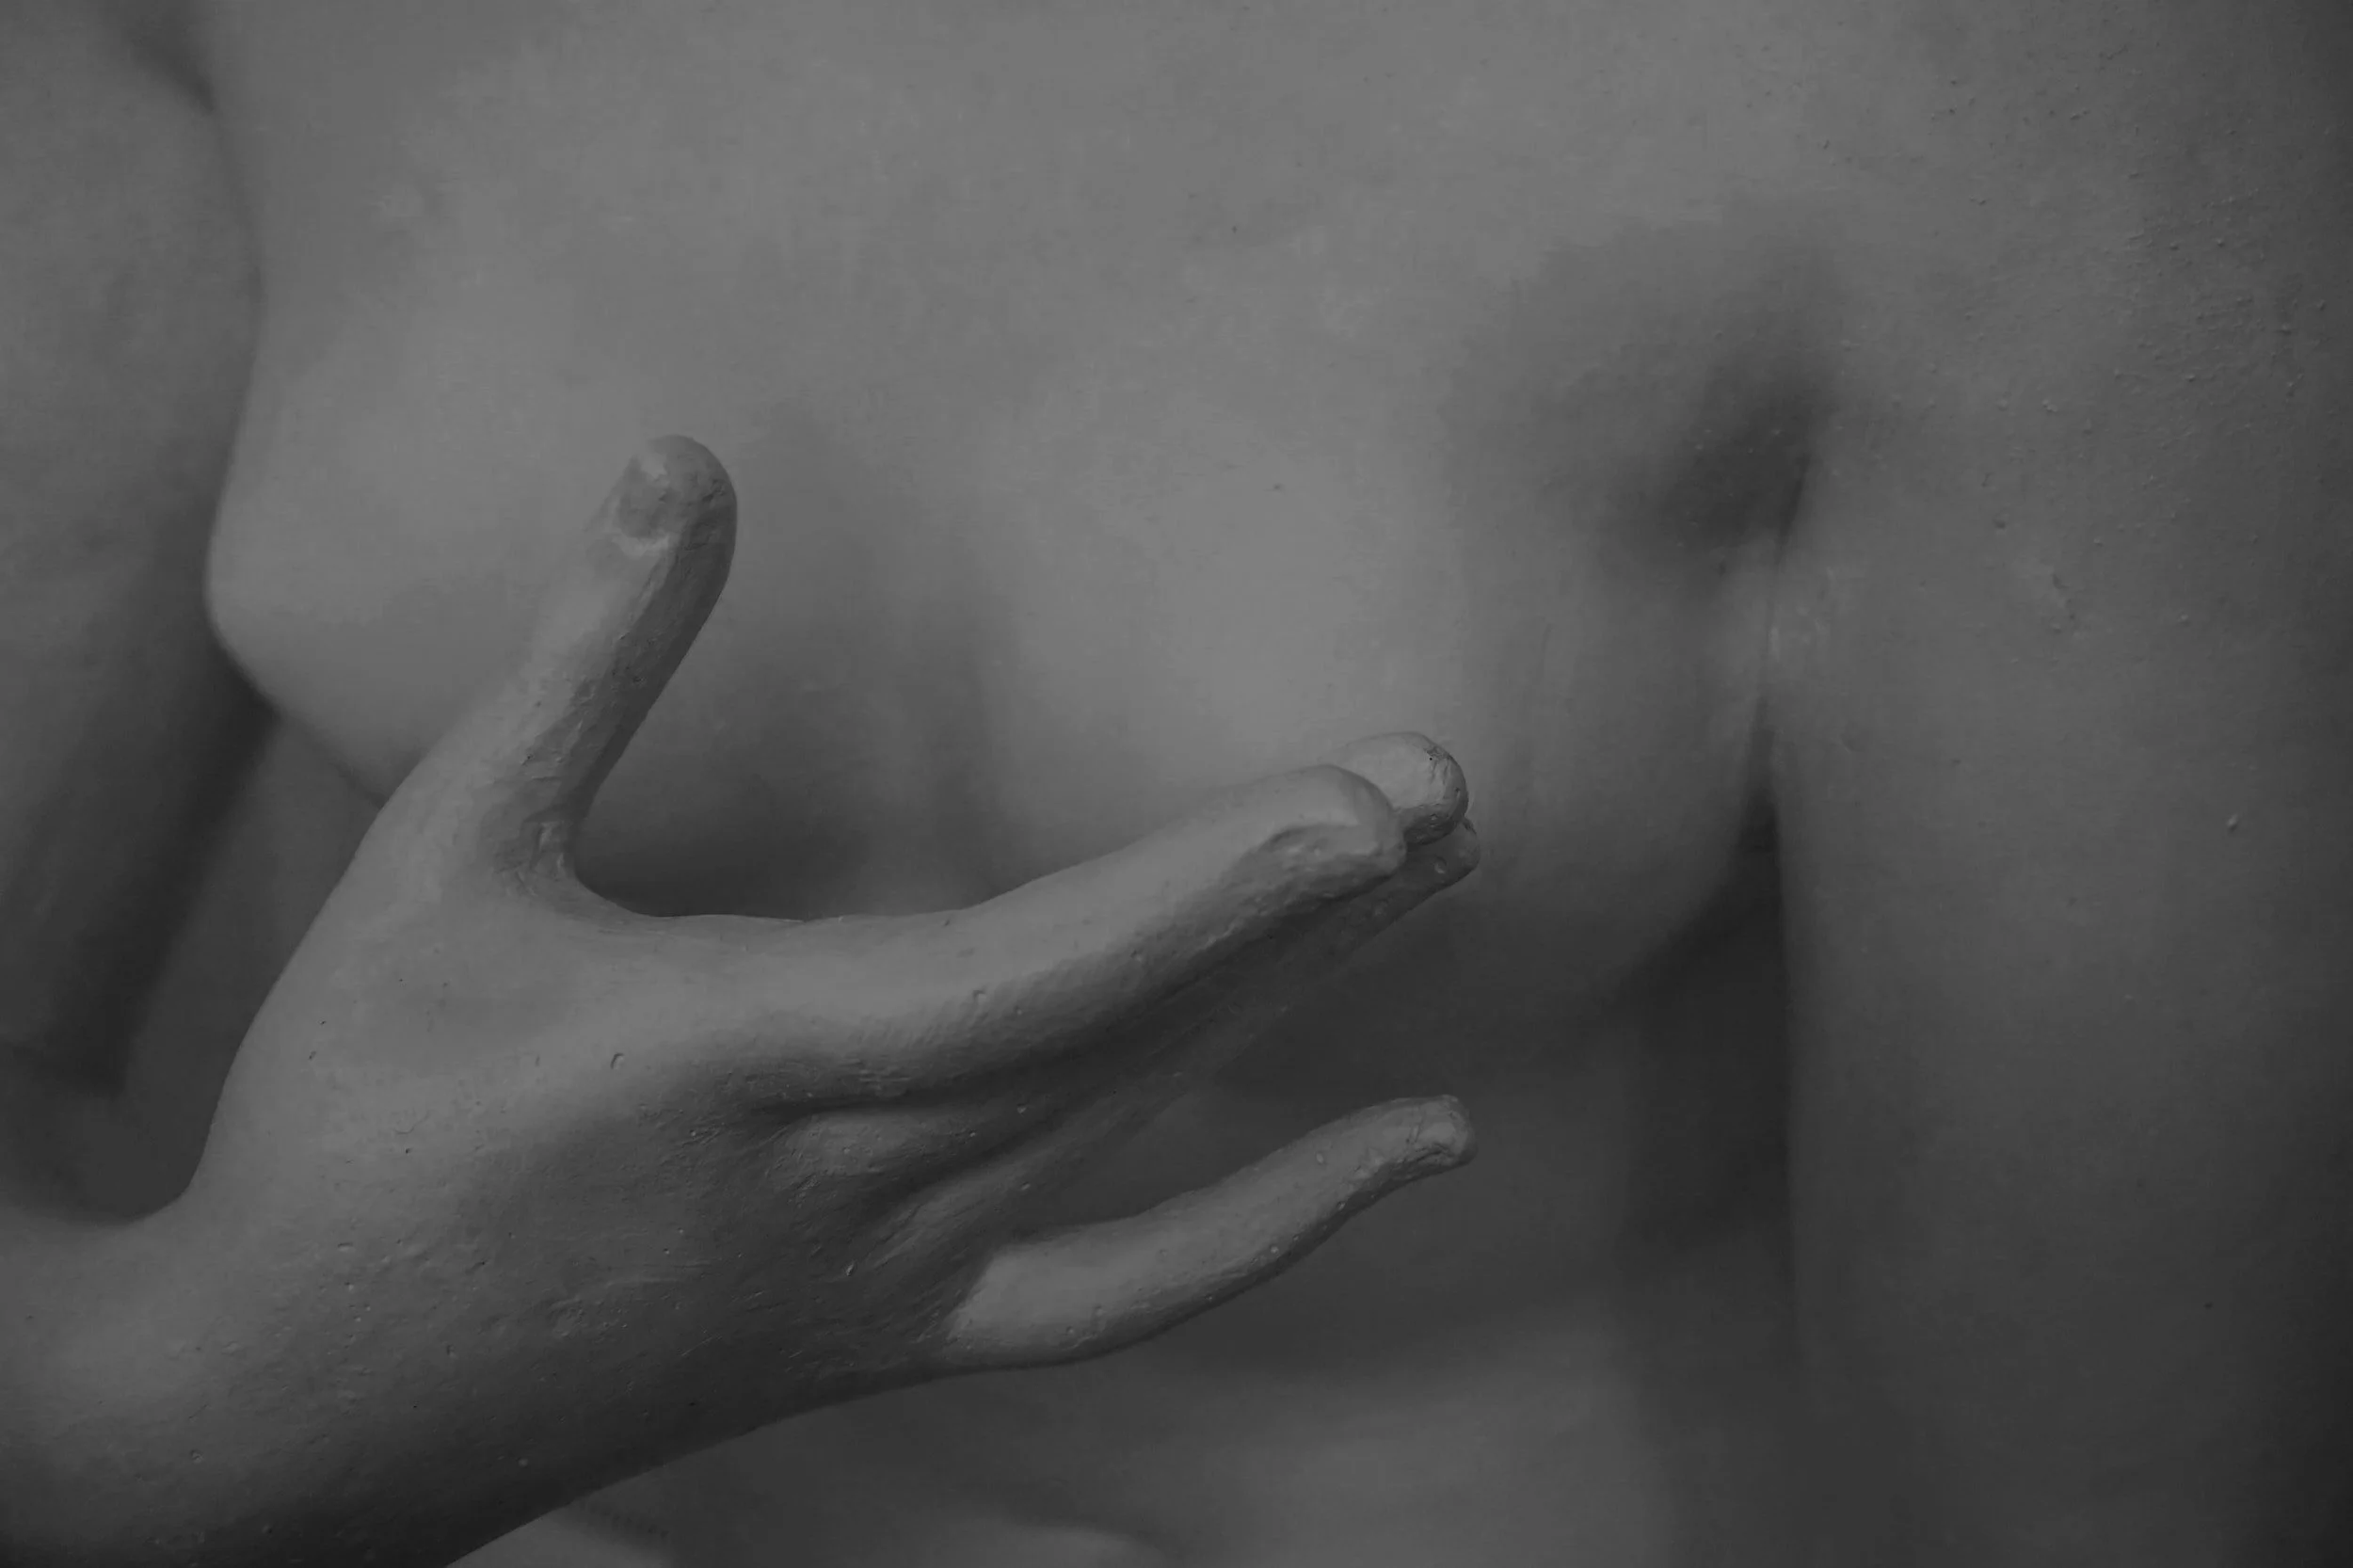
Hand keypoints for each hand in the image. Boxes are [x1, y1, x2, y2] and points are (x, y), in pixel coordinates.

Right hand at [64, 438, 1478, 1559]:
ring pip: (1142, 1128)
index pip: (1035, 973)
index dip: (1216, 890)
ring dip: (1302, 1008)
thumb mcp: (441, 857)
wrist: (289, 1411)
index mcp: (735, 1052)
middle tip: (1455, 786)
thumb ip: (585, 658)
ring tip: (1437, 883)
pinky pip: (1123, 1295)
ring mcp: (885, 1281)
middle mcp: (845, 1179)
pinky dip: (1280, 1225)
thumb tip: (679, 457)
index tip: (1375, 804)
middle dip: (1308, 910)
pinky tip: (1426, 1144)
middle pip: (1131, 1035)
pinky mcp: (894, 1341)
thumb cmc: (347, 1112)